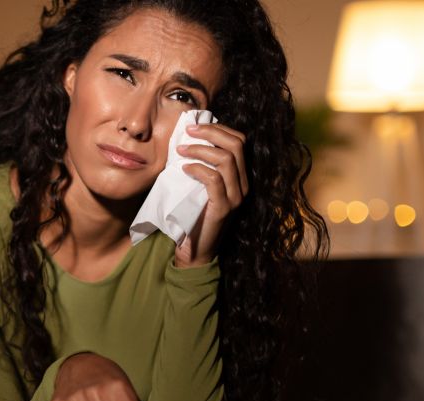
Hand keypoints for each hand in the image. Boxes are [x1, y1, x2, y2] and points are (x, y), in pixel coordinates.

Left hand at [174, 123, 248, 266]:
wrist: (195, 250)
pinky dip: (198, 169)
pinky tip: (184, 168)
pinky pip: (214, 180)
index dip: (219, 129)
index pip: (240, 141)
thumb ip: (201, 166)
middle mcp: (243, 185)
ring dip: (200, 150)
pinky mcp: (224, 208)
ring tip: (180, 150)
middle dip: (211, 133)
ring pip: (227, 160)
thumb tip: (187, 140)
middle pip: (237, 145)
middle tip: (188, 131)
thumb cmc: (192, 216)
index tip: (195, 126)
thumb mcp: (198, 186)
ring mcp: (236, 197)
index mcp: (240, 176)